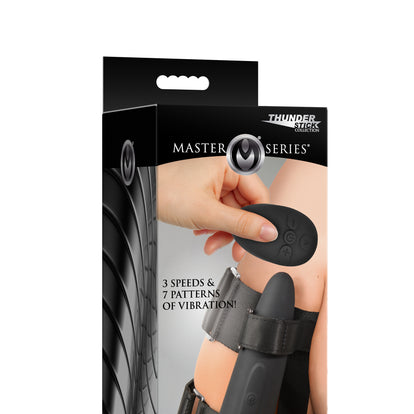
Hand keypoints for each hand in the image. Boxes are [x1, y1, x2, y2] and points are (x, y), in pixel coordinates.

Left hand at [157, 157, 276, 259]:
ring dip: (223, 233)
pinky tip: (204, 232)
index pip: (259, 195)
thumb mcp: (209, 213)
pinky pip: (221, 214)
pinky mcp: (207, 193)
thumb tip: (267, 232)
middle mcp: (225, 172)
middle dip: (236, 232)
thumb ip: (242, 225)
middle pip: (246, 208)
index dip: (260, 221)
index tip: (260, 239)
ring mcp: (216, 183)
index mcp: (231, 165)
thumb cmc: (167, 192)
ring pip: (233, 215)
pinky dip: (215, 227)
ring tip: (212, 242)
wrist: (145, 194)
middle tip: (235, 248)